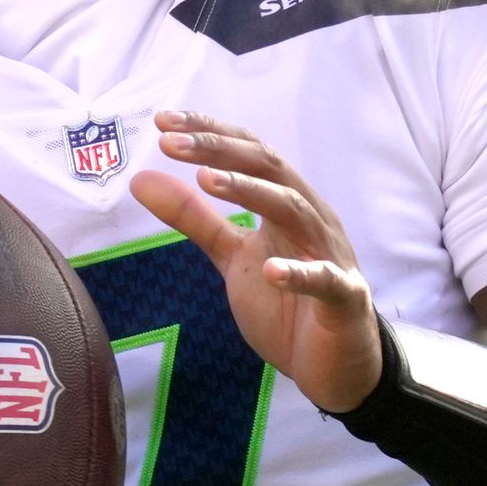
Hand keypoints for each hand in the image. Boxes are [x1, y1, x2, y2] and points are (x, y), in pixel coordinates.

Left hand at [132, 112, 383, 413]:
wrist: (335, 365)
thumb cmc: (287, 305)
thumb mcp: (232, 257)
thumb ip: (195, 219)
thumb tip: (142, 178)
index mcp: (285, 203)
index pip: (248, 153)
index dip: (209, 133)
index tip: (162, 120)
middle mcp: (310, 217)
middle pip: (268, 168)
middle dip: (219, 151)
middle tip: (170, 142)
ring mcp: (330, 254)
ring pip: (294, 209)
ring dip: (250, 192)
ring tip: (205, 180)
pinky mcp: (343, 296)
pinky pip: (323, 279)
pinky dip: (298, 273)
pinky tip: (270, 271)